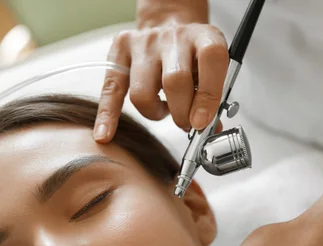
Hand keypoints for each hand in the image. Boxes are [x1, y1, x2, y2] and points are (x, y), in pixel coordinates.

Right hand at [93, 22, 227, 140]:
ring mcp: (145, 42)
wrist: (171, 29)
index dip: (208, 96)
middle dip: (181, 114)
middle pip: (174, 82)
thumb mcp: (211, 72)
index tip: (202, 122)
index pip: (211, 59)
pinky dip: (108, 115)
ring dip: (154, 113)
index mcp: (204, 38)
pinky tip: (105, 134)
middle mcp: (174, 37)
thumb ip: (213, 100)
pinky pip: (111, 89)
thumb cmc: (193, 58)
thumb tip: (210, 131)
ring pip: (143, 92)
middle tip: (185, 123)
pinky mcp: (120, 50)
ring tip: (163, 110)